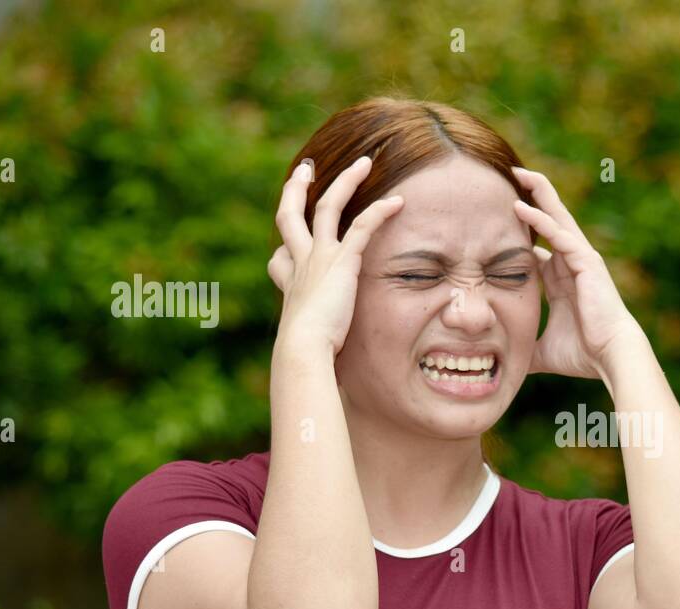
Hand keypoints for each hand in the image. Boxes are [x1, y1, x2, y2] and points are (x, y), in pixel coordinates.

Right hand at [268, 155, 404, 357]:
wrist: (301, 352)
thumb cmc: (305, 360)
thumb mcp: (306, 352)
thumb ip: (312, 352)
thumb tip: (313, 375)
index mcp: (291, 286)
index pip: (280, 259)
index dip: (283, 249)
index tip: (285, 248)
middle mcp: (300, 265)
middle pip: (289, 215)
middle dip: (295, 189)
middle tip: (303, 170)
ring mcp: (318, 257)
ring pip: (328, 205)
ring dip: (347, 180)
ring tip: (365, 162)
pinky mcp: (341, 260)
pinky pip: (363, 225)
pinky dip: (381, 211)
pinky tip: (399, 201)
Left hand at [511, 166, 643, 379]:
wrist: (610, 357)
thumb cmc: (583, 354)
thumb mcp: (541, 349)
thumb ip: (522, 348)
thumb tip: (502, 361)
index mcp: (561, 280)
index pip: (537, 246)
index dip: (518, 231)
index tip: (493, 217)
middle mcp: (571, 263)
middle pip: (548, 221)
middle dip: (530, 197)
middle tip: (507, 176)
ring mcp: (580, 259)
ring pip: (556, 217)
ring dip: (537, 194)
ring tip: (516, 173)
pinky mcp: (586, 261)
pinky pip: (559, 234)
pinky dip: (540, 220)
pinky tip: (520, 206)